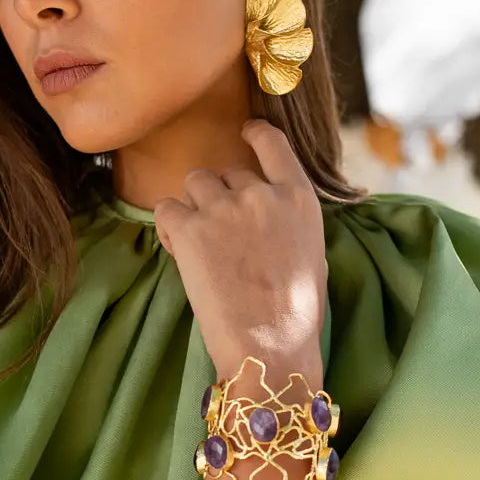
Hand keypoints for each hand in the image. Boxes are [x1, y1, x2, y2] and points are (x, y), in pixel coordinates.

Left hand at [152, 119, 326, 382]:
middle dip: (222, 196)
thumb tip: (265, 209)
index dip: (256, 134)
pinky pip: (168, 208)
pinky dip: (170, 226)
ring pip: (195, 183)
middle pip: (228, 172)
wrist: (271, 349)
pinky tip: (180, 249)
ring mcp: (225, 209)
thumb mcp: (311, 252)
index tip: (246, 131)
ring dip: (194, 206)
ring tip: (200, 243)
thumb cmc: (295, 313)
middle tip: (223, 236)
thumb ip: (286, 218)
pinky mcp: (191, 229)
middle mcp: (262, 194)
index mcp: (299, 198)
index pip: (274, 144)